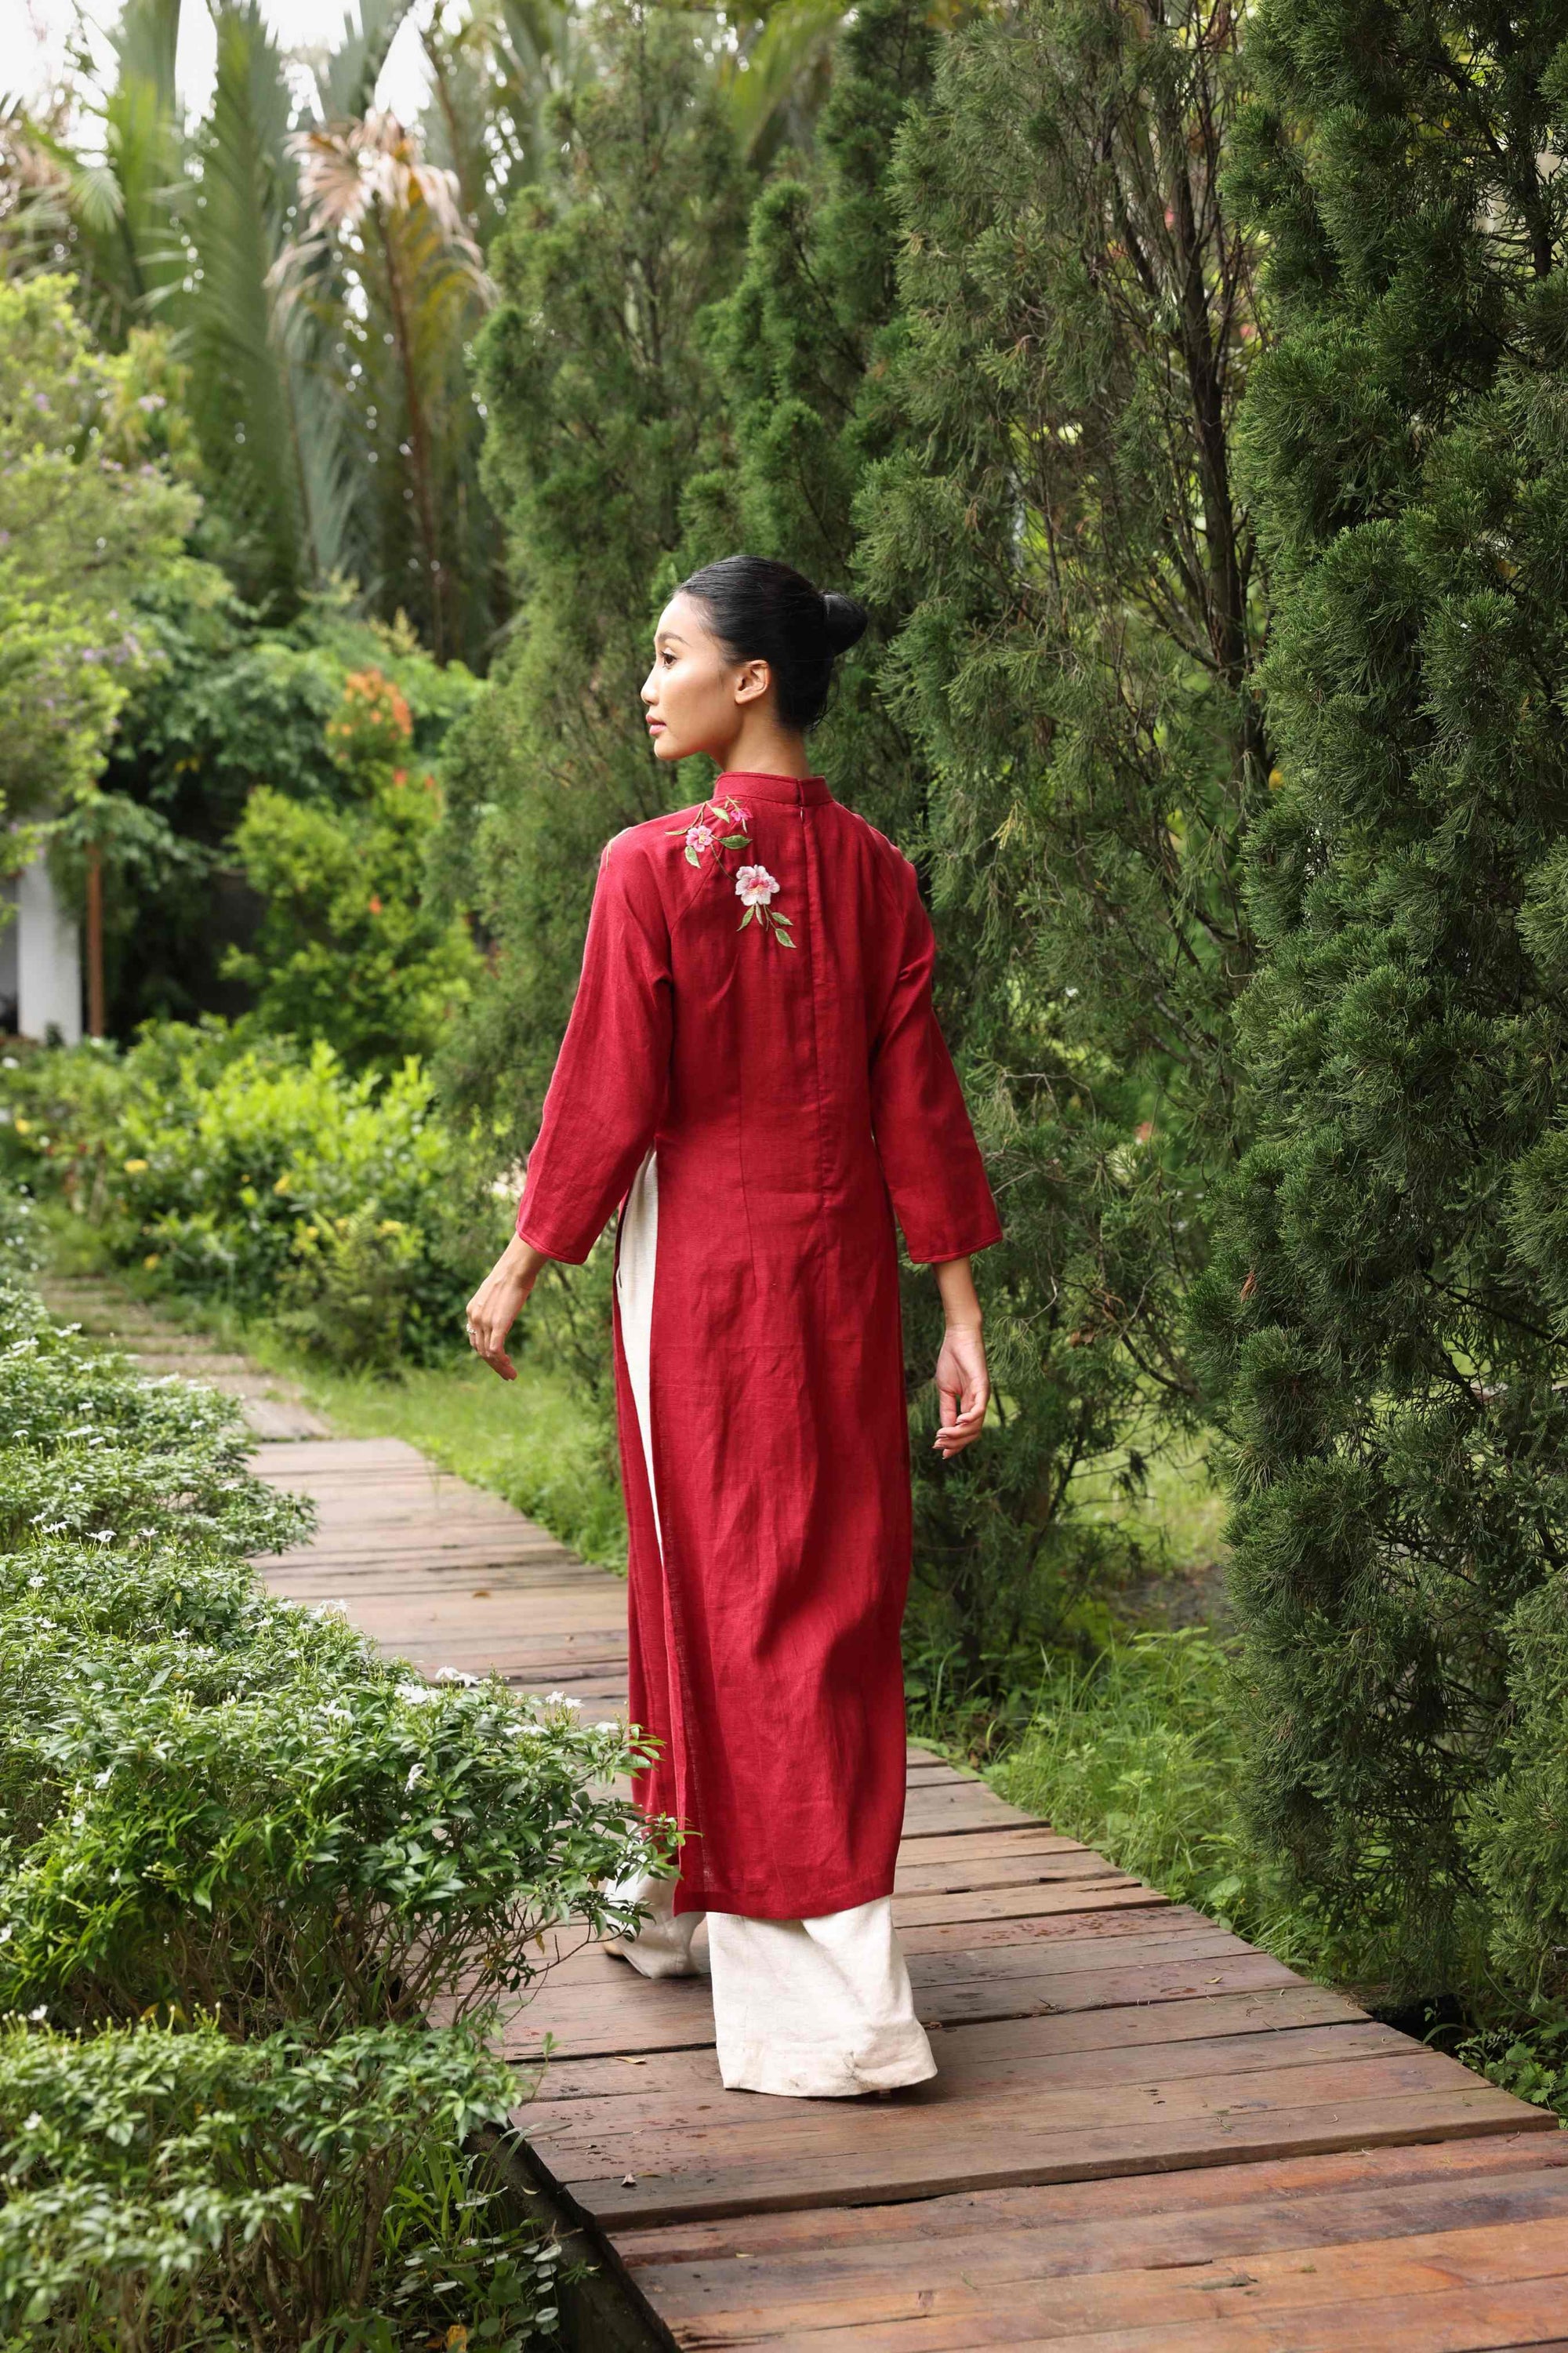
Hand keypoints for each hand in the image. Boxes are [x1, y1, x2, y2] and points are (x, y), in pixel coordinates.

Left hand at [465, 1238, 545, 1380]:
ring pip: (487, 1354)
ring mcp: (484, 1322)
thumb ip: (495, 1304)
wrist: (515, 1268)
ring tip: (510, 1375)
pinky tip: (510, 1368)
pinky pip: (495, 1351)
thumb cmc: (511, 1275)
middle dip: (492, 1365)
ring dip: (499, 1367)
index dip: (485, 1352)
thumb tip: (503, 1306)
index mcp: (472, 1310)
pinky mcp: (497, 1325)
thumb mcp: (497, 1292)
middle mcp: (474, 1318)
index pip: (475, 1339)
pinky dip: (502, 1363)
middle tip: (505, 1374)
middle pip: (479, 1349)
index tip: (497, 1359)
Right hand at [933, 1321, 988, 1456]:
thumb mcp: (946, 1391)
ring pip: (975, 1425)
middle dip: (955, 1443)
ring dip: (958, 1434)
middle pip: (972, 1433)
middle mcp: (979, 1403)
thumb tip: (945, 1431)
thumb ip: (946, 1410)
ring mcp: (982, 1395)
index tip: (940, 1451)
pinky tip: (958, 1422)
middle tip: (938, 1444)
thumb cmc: (952, 1361)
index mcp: (970, 1405)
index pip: (966, 1432)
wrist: (957, 1337)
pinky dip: (970, 1419)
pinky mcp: (983, 1385)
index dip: (955, 1444)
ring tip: (942, 1435)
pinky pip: (980, 1408)